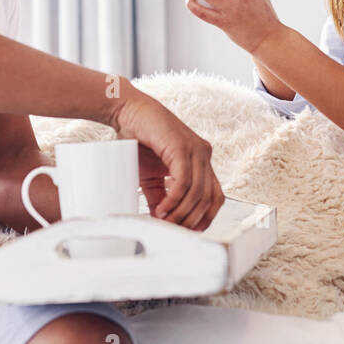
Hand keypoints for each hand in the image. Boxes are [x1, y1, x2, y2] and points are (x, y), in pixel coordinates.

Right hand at [109, 80, 223, 230]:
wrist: (127, 112)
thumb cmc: (139, 140)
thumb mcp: (152, 176)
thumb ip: (161, 197)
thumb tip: (162, 220)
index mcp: (201, 161)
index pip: (215, 196)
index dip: (205, 217)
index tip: (189, 231)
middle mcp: (203, 154)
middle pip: (210, 198)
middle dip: (192, 220)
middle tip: (173, 231)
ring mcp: (195, 149)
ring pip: (198, 192)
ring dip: (181, 213)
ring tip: (164, 221)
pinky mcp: (182, 146)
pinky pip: (184, 181)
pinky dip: (174, 199)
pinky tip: (162, 209)